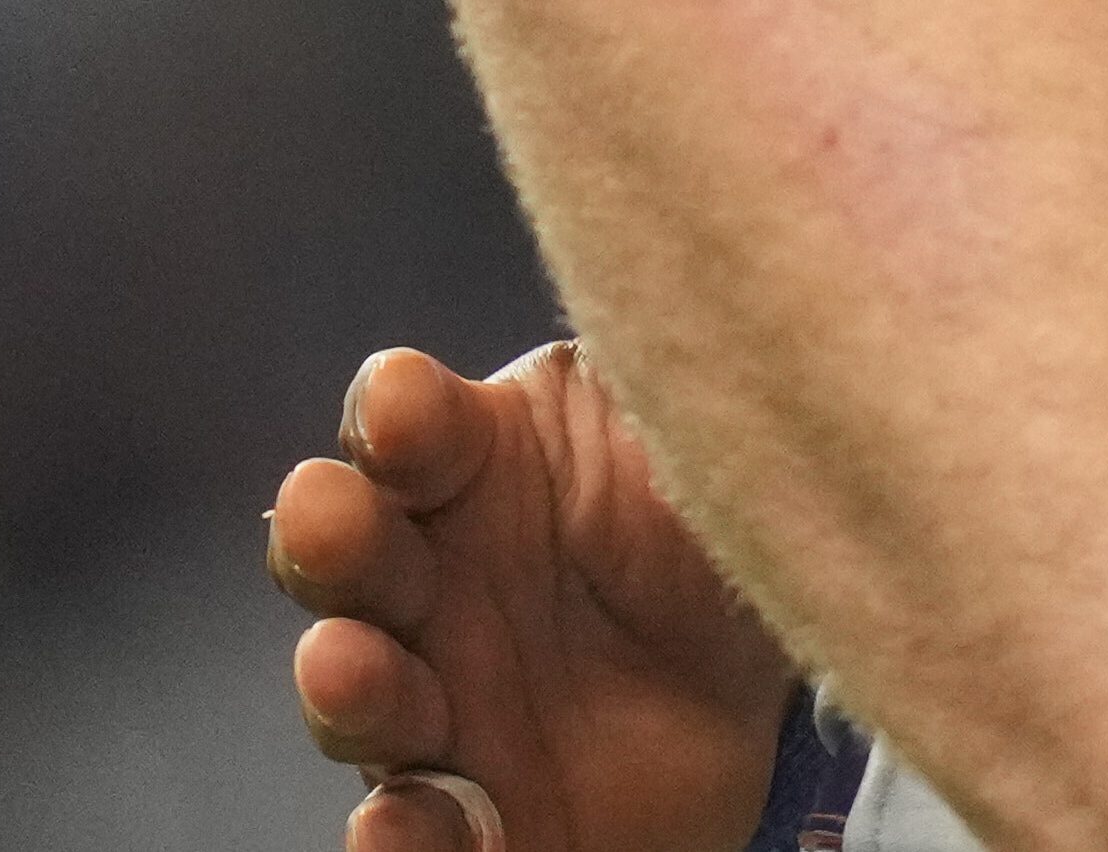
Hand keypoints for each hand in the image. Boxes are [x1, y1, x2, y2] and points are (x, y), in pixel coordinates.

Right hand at [270, 340, 799, 851]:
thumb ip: (679, 390)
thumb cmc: (722, 521)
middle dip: (329, 531)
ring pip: (360, 690)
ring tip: (347, 666)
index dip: (398, 413)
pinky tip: (400, 824)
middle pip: (351, 549)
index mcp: (480, 459)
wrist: (780, 676)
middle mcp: (433, 577)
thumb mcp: (717, 443)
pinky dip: (400, 837)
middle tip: (327, 515)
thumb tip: (696, 309)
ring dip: (345, 680)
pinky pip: (419, 831)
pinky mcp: (476, 811)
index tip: (408, 405)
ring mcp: (440, 697)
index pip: (410, 423)